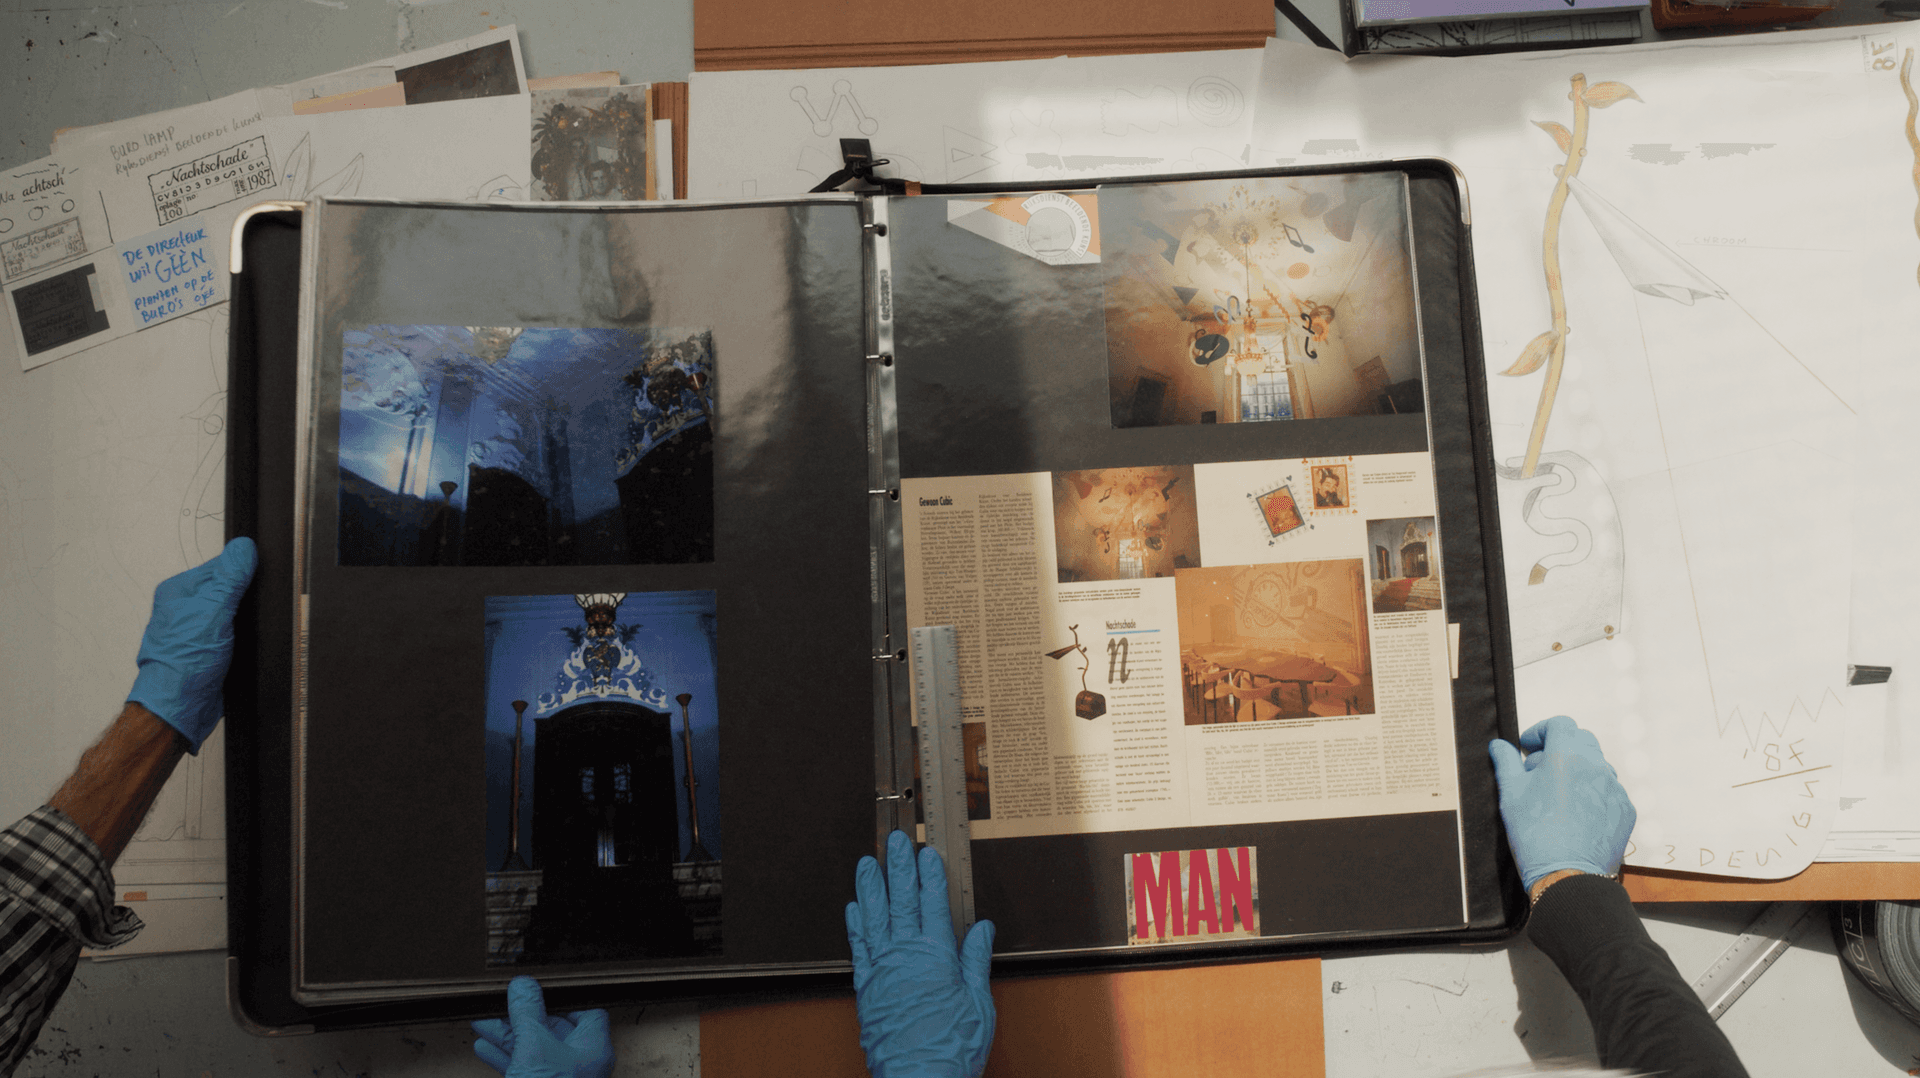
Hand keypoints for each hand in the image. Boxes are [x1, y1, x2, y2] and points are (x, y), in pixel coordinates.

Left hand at [126, 537, 256, 753]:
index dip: (242, 574)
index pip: (221, 567)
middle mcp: (185, 608)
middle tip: (243, 615)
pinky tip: (243, 645)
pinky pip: (235, 633)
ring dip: (245, 622)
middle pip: (230, 589)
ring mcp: (197, 629)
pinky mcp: (210, 648)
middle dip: (245, 600)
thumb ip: (230, 578)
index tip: (253, 586)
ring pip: (235, 612)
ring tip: (241, 633)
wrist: (181, 707)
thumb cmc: (183, 664)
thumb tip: (244, 548)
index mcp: (179, 591)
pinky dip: (244, 638)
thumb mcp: (213, 612)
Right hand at [470, 976, 614, 1077]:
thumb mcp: (534, 1046)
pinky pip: (522, 1068)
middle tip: (501, 1004)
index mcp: (592, 1048)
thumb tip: (523, 985)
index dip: (562, 1000)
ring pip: (533, 1050)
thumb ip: (527, 1013)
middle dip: (523, 1017)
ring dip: (507, 1035)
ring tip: (482, 1022)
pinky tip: (484, 1047)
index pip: (586, 1013)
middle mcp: (580, 1065)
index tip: (538, 990)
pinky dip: (504, 1056)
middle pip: (552, 1030)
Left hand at [845, 830, 994, 1077]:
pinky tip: (853, 909)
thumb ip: (975, 961)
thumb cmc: (951, 1047)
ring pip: (874, 918)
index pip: (933, 903)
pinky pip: (859, 949)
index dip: (930, 875)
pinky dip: (856, 926)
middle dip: (899, 868)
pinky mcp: (867, 988)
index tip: (927, 854)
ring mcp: (882, 970)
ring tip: (867, 864)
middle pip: (901, 901)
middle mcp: (905, 956)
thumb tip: (981, 929)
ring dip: (871, 888)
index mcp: (936, 956)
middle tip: (894, 842)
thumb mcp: (978, 1002)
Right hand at [1488, 715, 1636, 890]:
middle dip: (1559, 747)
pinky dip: (1592, 792)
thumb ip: (1505, 763)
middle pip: (1581, 740)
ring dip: (1577, 769)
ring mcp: (1615, 789)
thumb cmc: (1537, 836)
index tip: (1527, 746)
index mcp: (1567, 756)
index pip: (1559, 724)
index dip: (1540, 730)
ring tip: (1556, 792)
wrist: (1568, 875)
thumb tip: (1499, 747)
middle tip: (1538, 768)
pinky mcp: (1624, 810)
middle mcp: (1596, 767)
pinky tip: (1574, 812)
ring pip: (1597, 765)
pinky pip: (1608, 790)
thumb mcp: (1511, 794)